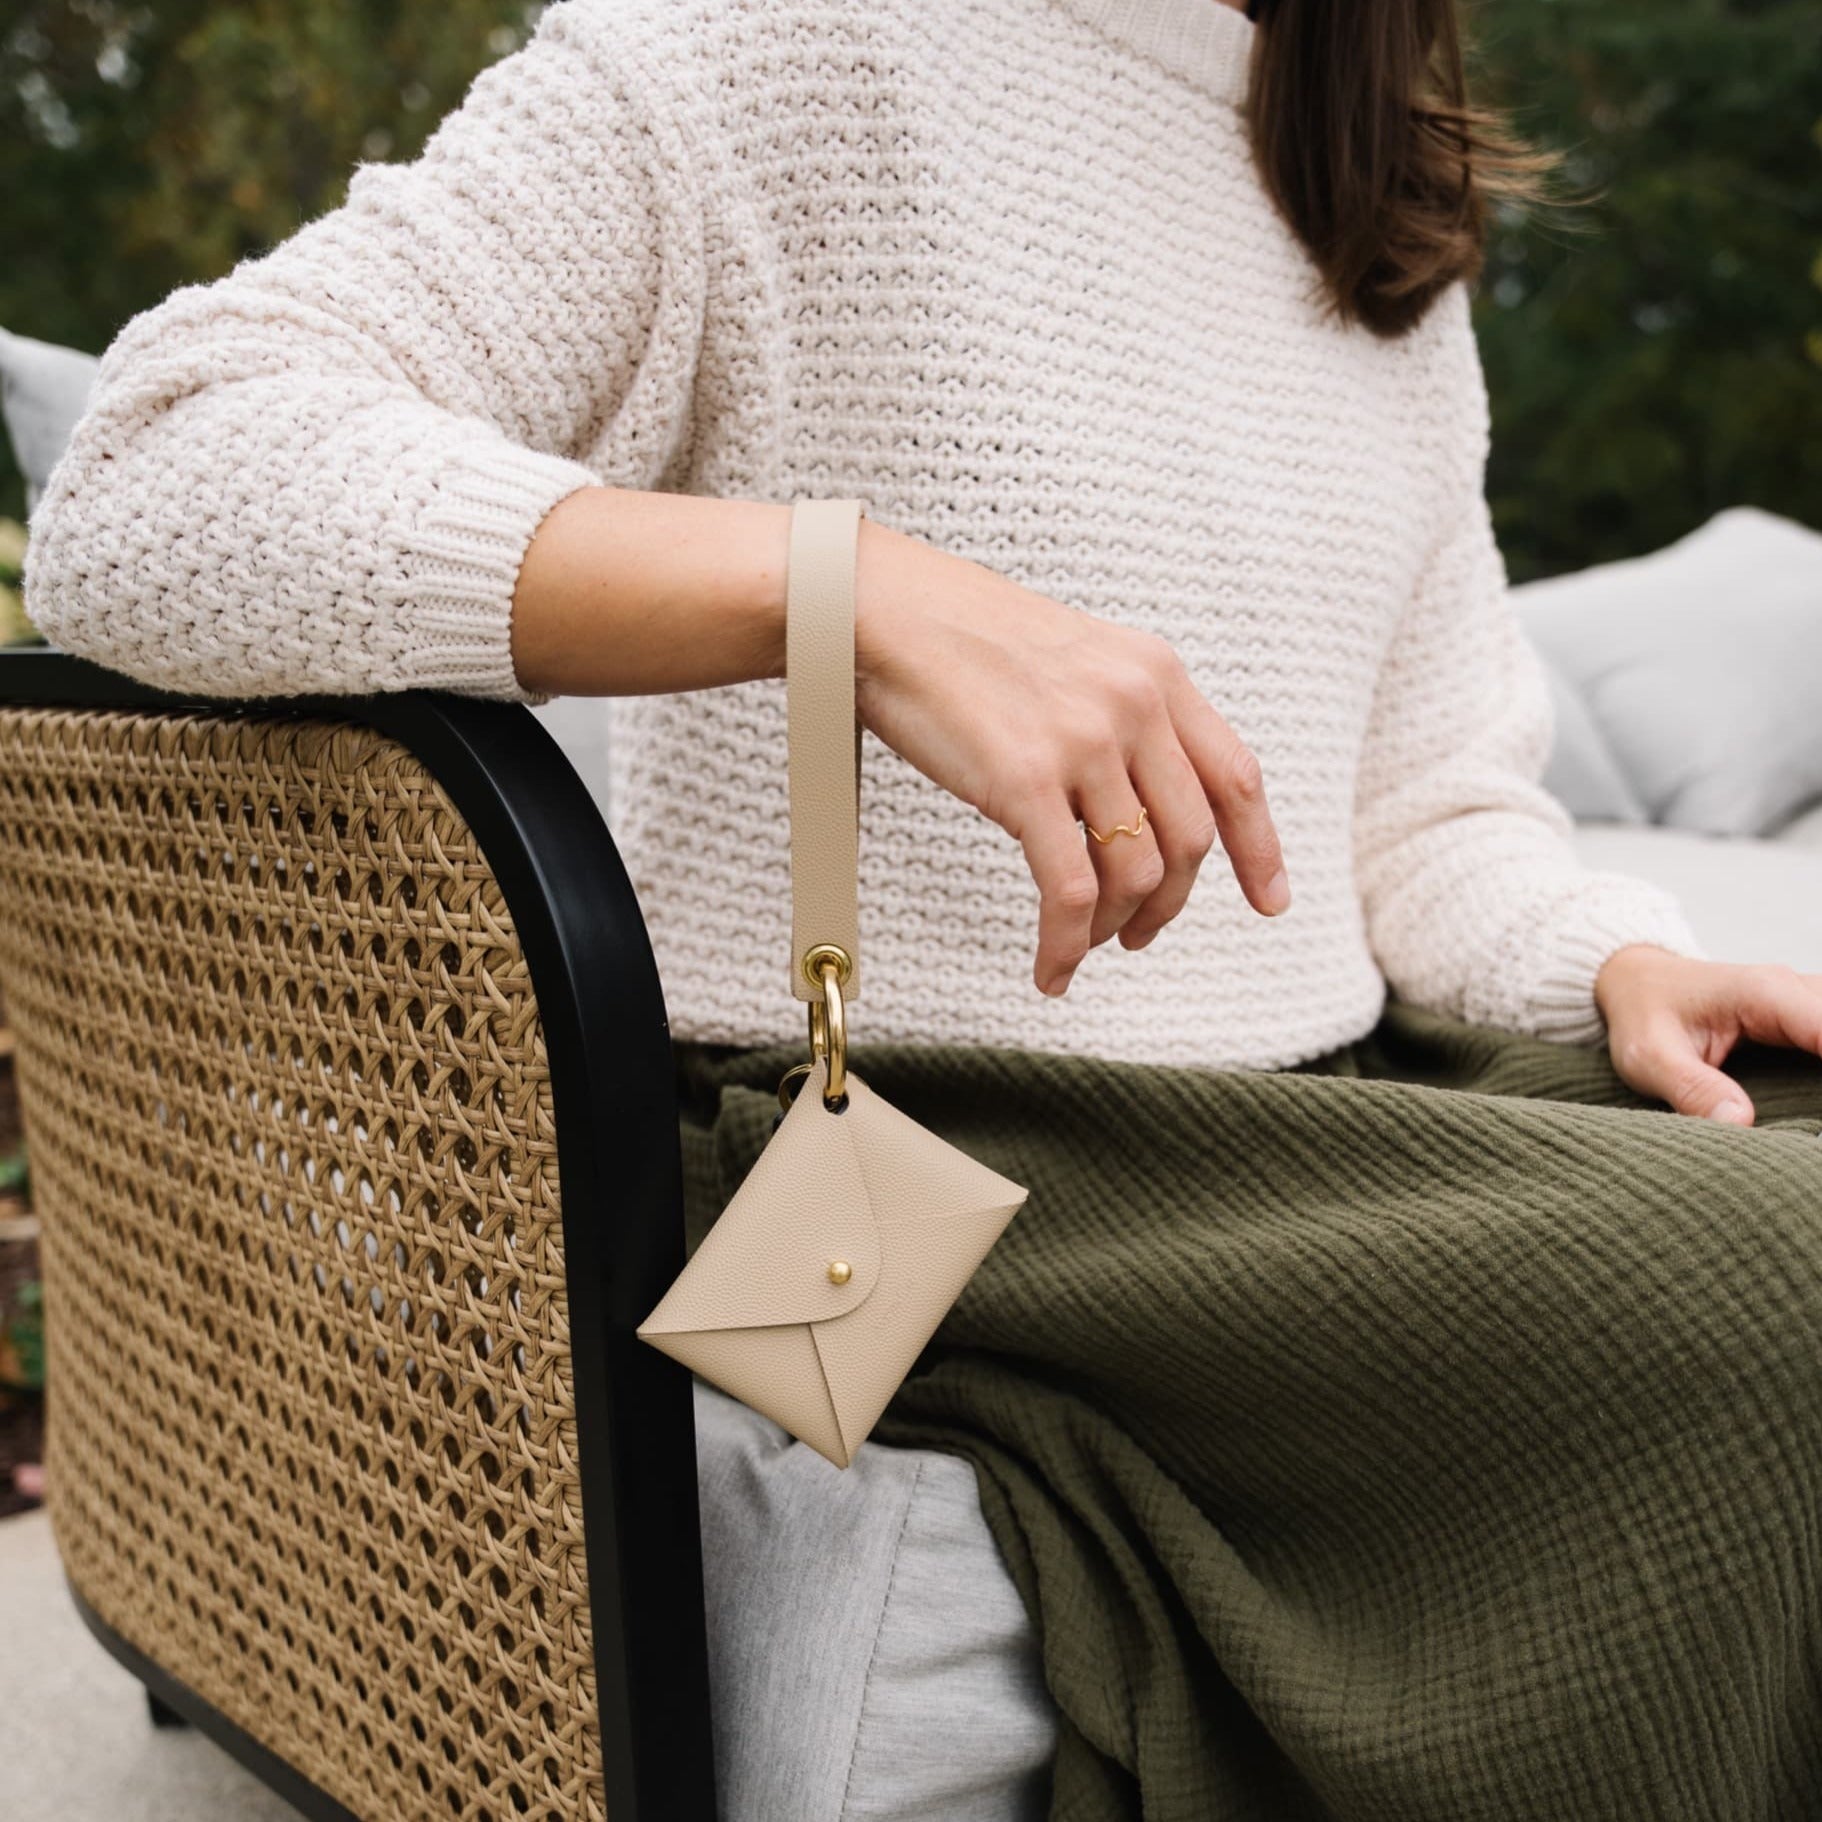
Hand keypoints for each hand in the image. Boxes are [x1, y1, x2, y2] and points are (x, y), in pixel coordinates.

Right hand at [851, 517, 1289, 996]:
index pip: (1236, 776)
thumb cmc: (962, 638)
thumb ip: (1122, 718)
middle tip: (1137, 936)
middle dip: (1170, 905)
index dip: (1259, 849)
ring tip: (1082, 946)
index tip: (1269, 902)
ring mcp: (1085, 743)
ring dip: (1113, 928)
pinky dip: (1066, 944)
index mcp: (1156, 673)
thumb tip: (1139, 806)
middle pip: (1190, 839)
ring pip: (1136, 874)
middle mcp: (1135, 705)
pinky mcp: (1026, 782)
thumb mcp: (1076, 660)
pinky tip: (1051, 970)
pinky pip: (1070, 891)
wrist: (886, 611)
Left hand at [1594, 945, 1821, 1124]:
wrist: (1636, 981)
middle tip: (1821, 1131)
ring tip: (1819, 1126)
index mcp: (1764, 994)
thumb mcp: (1649, 1056)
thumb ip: (1691, 1088)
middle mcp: (1796, 990)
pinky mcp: (1810, 1017)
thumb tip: (1739, 1124)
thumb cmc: (1642, 1014)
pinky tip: (1819, 1106)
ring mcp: (1808, 1001)